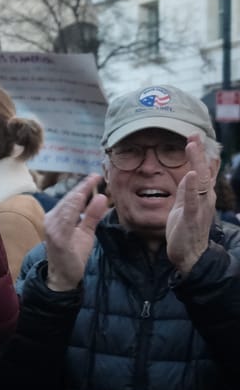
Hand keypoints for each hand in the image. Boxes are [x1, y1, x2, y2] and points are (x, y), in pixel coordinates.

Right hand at [44, 175, 108, 290]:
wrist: (64, 277)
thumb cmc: (73, 253)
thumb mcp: (86, 231)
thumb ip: (92, 215)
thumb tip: (102, 196)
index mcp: (57, 217)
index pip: (71, 199)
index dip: (83, 187)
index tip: (96, 176)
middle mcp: (51, 220)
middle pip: (68, 200)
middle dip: (81, 187)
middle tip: (95, 176)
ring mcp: (53, 229)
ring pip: (66, 207)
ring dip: (78, 195)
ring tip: (89, 184)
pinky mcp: (58, 239)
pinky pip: (66, 220)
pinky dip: (74, 209)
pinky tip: (81, 200)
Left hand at [166, 134, 214, 272]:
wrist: (189, 254)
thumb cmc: (186, 229)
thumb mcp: (183, 205)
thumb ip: (186, 190)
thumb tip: (187, 173)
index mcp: (202, 195)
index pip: (202, 171)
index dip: (200, 154)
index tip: (194, 136)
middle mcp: (205, 199)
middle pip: (203, 172)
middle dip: (199, 153)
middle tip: (194, 135)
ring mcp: (199, 208)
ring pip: (199, 182)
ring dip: (196, 164)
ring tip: (192, 147)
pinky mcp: (190, 217)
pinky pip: (191, 201)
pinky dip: (190, 187)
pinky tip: (189, 175)